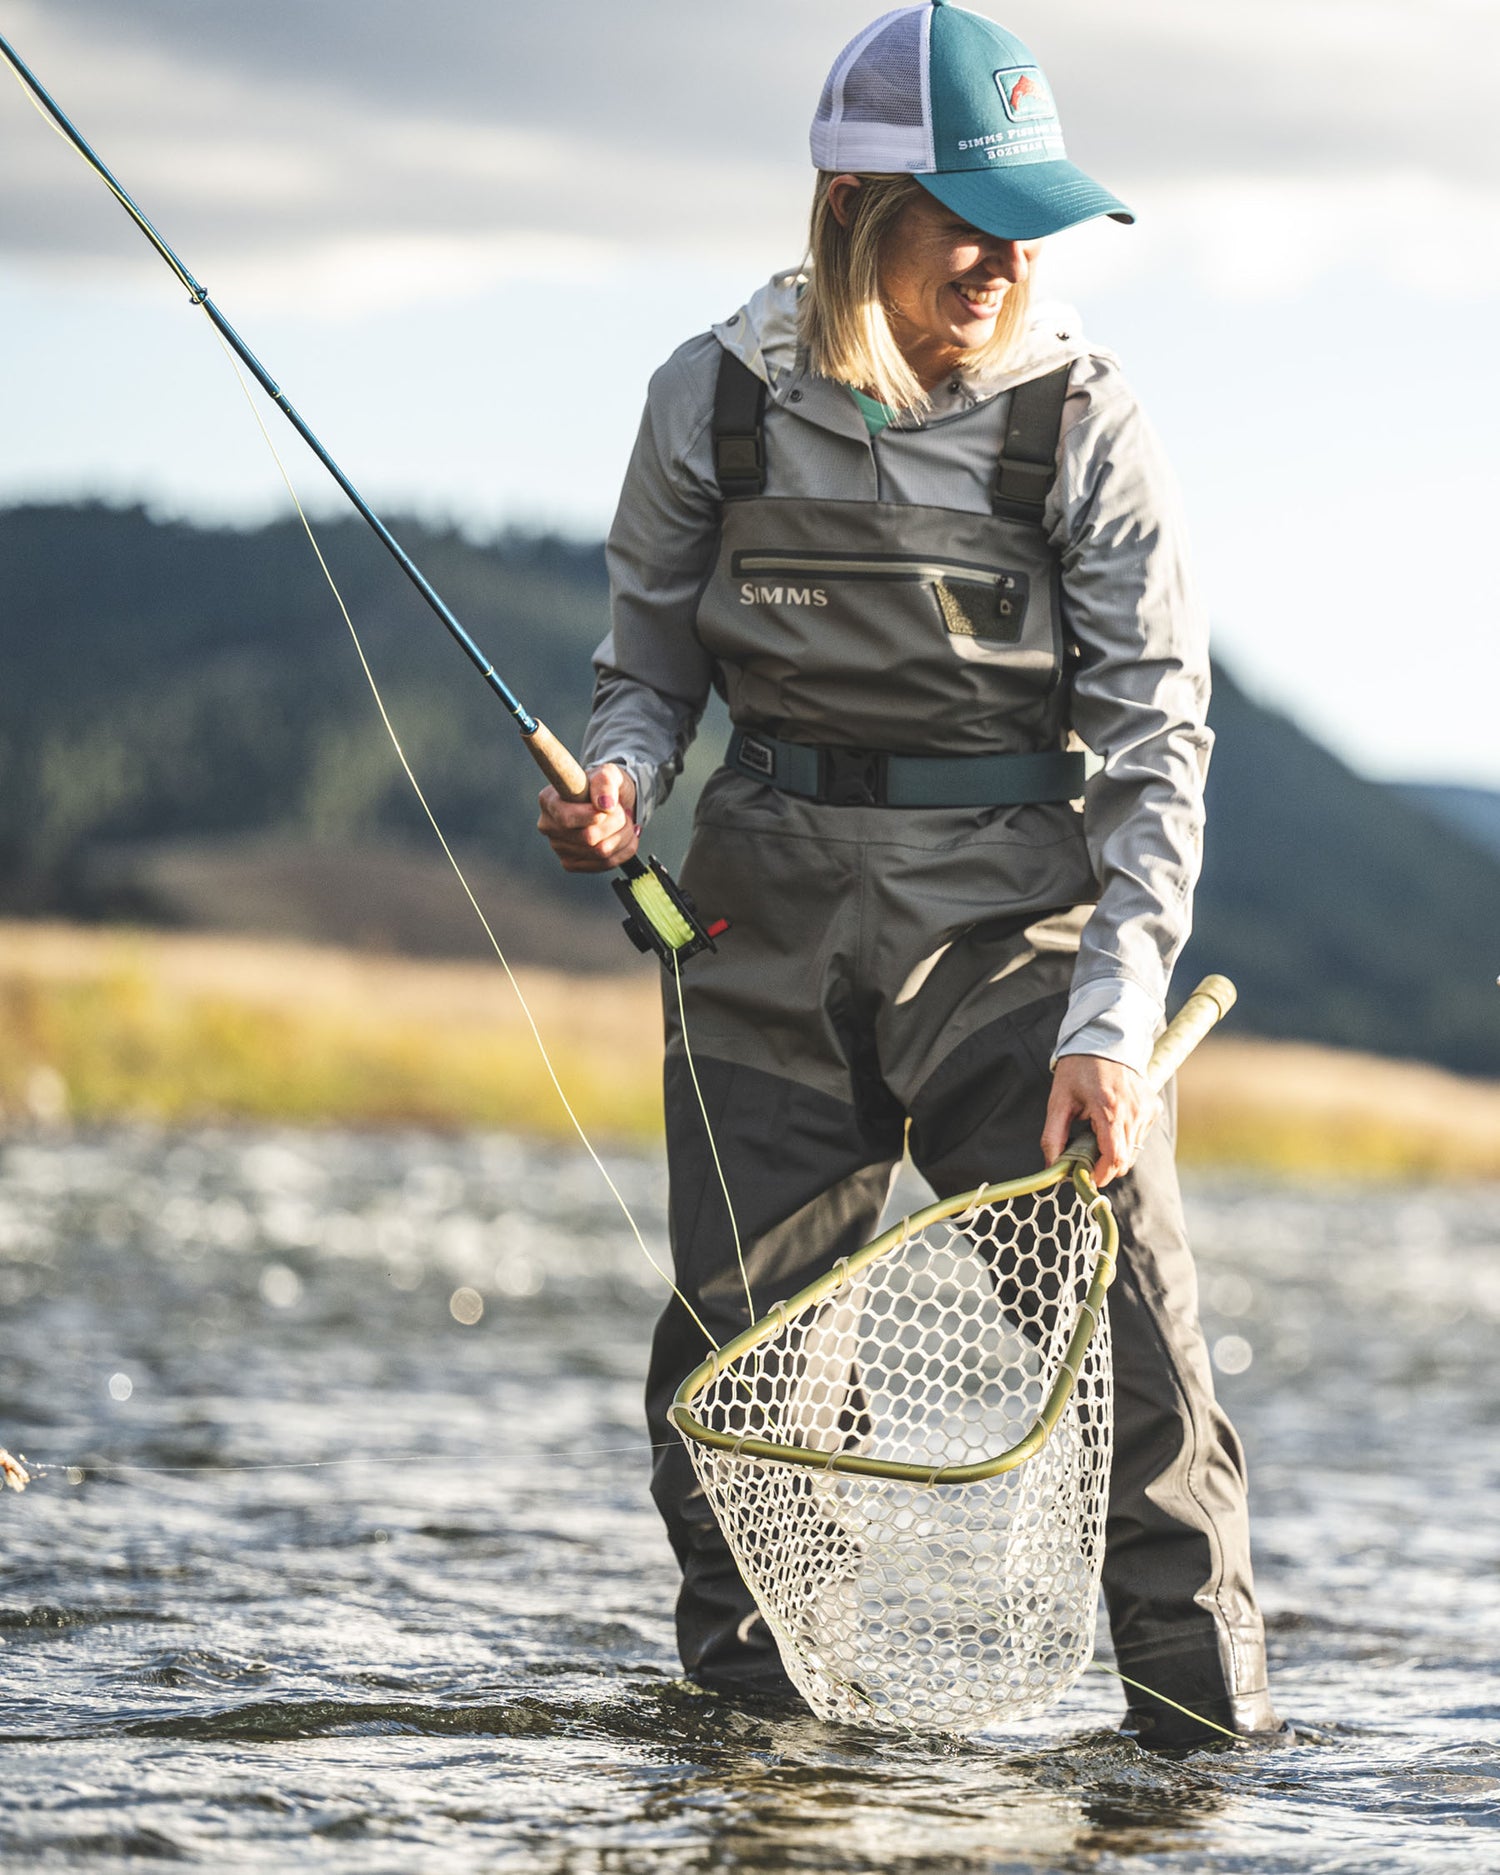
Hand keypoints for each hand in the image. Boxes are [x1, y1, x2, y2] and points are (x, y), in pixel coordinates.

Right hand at [537, 763, 639, 872]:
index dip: (592, 815)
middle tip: (624, 811)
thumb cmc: (604, 786)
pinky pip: (605, 863)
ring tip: (626, 821)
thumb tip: (605, 805)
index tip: (609, 807)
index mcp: (549, 800)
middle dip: (616, 823)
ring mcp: (558, 847)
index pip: (567, 818)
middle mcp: (548, 825)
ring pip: (601, 852)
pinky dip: (624, 849)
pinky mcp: (571, 863)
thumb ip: (605, 782)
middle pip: (589, 837)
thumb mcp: (607, 773)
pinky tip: (624, 836)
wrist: (611, 803)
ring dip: (624, 835)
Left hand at [1041, 1053, 1159, 1186]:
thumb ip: (1053, 1137)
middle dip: (1105, 1165)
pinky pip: (1140, 1135)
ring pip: (1134, 1150)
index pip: (1115, 1158)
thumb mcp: (1058, 1101)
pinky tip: (1112, 1119)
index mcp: (1110, 1110)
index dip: (1100, 1175)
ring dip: (1115, 1150)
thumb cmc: (1078, 1069)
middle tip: (1086, 1153)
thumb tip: (1052, 1167)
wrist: (1104, 1039)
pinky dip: (1126, 1137)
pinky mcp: (1154, 1107)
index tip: (1086, 1177)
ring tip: (1097, 1129)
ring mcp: (1147, 1109)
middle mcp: (1134, 1111)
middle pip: (1125, 1160)